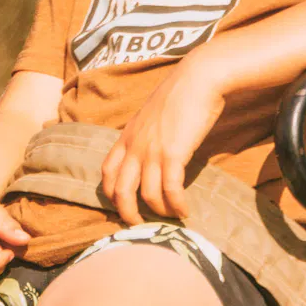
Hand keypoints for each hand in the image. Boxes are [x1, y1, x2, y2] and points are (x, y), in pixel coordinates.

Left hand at [100, 59, 226, 224]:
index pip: (107, 173)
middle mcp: (134, 147)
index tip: (123, 206)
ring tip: (171, 217)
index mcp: (126, 137)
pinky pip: (170, 190)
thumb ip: (146, 135)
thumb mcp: (152, 115)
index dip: (112, 195)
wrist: (198, 78)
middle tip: (139, 227)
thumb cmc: (180, 94)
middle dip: (127, 214)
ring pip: (146, 195)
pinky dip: (176, 204)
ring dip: (159, 212)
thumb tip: (153, 151)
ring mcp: (152, 151)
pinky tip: (185, 211)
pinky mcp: (173, 154)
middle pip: (119, 191)